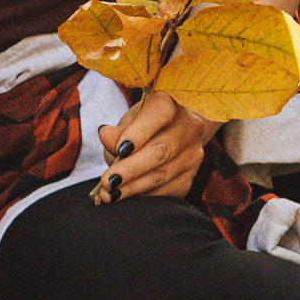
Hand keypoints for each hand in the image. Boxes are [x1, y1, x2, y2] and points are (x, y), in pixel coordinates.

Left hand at [101, 81, 215, 200]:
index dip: (140, 132)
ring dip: (132, 188)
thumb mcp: (128, 121)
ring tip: (109, 193)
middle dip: (132, 169)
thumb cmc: (142, 125)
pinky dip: (140, 197)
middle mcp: (190, 127)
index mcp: (172, 103)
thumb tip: (106, 136)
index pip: (160, 113)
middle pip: (162, 151)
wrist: (169, 135)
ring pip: (162, 175)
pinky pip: (164, 192)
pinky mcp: (189, 179)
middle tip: (108, 181)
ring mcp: (192, 155)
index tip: (120, 149)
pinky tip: (122, 197)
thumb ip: (117, 131)